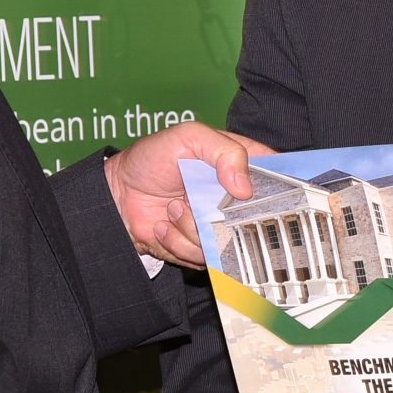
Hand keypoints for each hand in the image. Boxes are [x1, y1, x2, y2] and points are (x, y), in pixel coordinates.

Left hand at [104, 122, 271, 266]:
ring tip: (172, 208)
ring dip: (191, 226)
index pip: (274, 174)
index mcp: (237, 164)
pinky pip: (201, 256)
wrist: (116, 196)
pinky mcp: (200, 247)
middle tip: (195, 198)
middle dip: (223, 213)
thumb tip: (245, 187)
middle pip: (254, 217)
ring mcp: (217, 224)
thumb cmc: (149, 159)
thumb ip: (224, 151)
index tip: (256, 191)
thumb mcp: (188, 137)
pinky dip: (177, 242)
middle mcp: (232, 197)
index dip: (276, 185)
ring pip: (225, 240)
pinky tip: (164, 225)